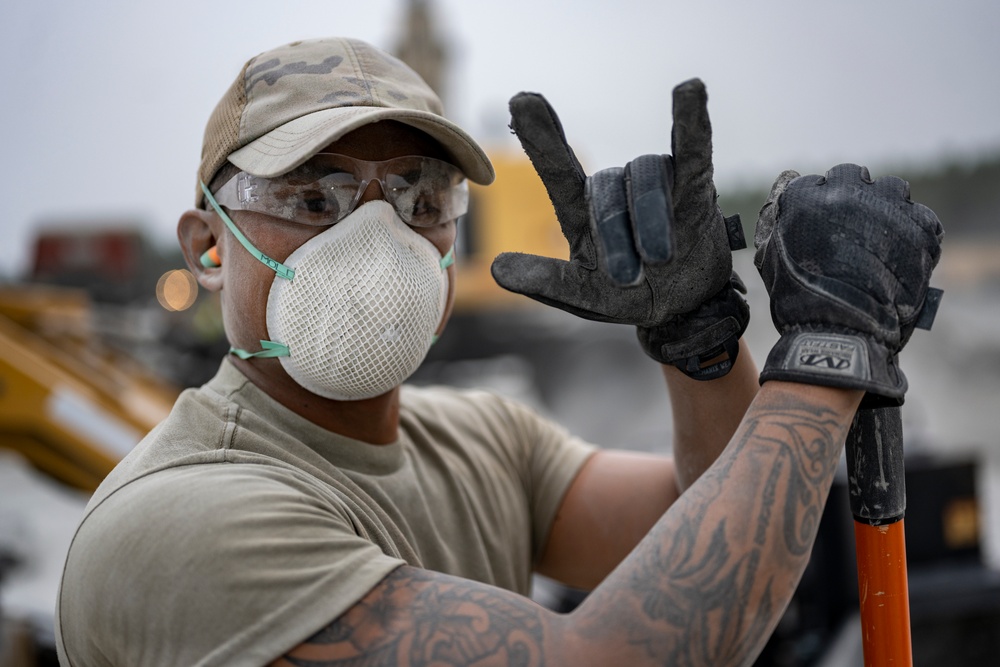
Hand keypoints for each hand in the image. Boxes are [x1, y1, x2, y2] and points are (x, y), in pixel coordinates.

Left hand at [490, 79, 748, 378]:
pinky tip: (689, 89)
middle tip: (627, 277)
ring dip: (652, 223)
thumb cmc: (625, 296)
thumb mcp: (583, 297)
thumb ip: (548, 283)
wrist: (682, 308)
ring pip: (646, 176)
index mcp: (581, 211)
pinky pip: (694, 150)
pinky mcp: (695, 186)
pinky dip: (692, 121)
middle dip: (616, 235)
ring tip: (659, 260)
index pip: (557, 169)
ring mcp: (656, 183)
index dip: (541, 136)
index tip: (520, 98)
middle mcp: (616, 187)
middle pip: (607, 190)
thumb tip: (495, 269)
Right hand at [754, 163, 943, 402]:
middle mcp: (846, 192)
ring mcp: (886, 209)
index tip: (820, 226)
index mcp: (806, 196)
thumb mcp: (770, 257)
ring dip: (886, 207)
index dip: (817, 205)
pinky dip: (915, 232)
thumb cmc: (797, 298)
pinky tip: (903, 254)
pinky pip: (923, 218)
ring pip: (892, 190)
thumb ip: (775, 215)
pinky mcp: (919, 230)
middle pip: (853, 176)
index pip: (815, 183)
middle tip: (851, 229)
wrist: (839, 332)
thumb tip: (789, 179)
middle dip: (852, 196)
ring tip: (881, 238)